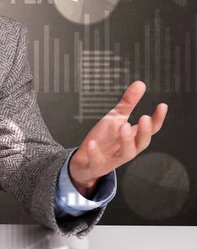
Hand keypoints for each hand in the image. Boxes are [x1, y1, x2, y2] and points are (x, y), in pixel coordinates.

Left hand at [69, 80, 166, 196]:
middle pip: (142, 143)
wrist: (85, 160)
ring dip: (126, 141)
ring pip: (126, 153)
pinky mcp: (98, 164)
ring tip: (124, 127)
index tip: (162, 106)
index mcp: (132, 137)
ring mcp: (113, 158)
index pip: (150, 129)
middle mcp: (126, 148)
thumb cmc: (104, 140)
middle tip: (144, 118)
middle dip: (144, 131)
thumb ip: (128, 103)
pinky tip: (92, 143)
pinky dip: (95, 152)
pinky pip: (98, 160)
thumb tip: (140, 84)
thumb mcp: (115, 118)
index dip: (157, 119)